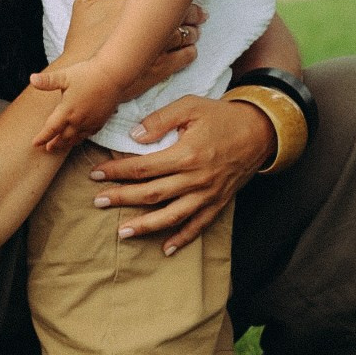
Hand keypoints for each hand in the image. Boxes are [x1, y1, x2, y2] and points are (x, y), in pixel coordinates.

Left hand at [30, 59, 122, 150]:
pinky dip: (82, 138)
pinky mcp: (101, 121)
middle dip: (55, 143)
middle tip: (48, 148)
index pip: (51, 129)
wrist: (112, 76)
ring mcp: (91, 122)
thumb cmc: (88, 74)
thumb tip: (32, 79)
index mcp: (67, 111)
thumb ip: (47, 81)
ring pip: (77, 138)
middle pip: (64, 137)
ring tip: (62, 146)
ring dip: (68, 143)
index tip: (35, 143)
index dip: (42, 137)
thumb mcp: (65, 76)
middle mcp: (78, 120)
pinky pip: (89, 134)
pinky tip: (81, 137)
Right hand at [53, 0, 203, 85]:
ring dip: (193, 31)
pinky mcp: (159, 69)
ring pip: (187, 36)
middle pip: (185, 14)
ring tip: (196, 28)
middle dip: (195, 12)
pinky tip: (190, 50)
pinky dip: (189, 52)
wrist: (84, 80)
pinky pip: (183, 58)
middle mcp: (155, 26)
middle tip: (202, 10)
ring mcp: (159, 49)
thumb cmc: (83, 41)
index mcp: (139, 6)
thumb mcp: (84, 3)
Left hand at [87, 95, 275, 254]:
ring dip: (145, 226)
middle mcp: (195, 179)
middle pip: (151, 194)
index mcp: (185, 154)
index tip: (96, 174)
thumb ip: (160, 120)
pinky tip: (165, 248)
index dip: (116, 171)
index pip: (142, 168)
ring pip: (171, 216)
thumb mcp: (190, 106)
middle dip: (121, 199)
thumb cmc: (221, 116)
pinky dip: (182, 239)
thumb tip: (134, 137)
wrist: (259, 131)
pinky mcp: (218, 203)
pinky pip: (198, 226)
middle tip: (98, 202)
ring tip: (122, 233)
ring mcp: (207, 194)